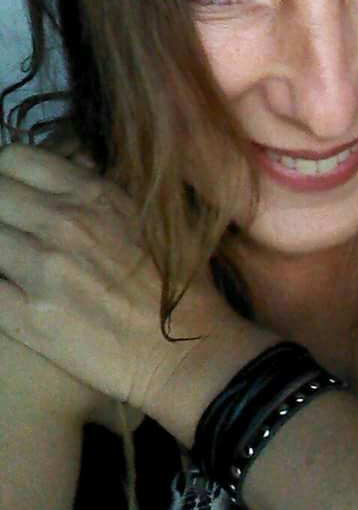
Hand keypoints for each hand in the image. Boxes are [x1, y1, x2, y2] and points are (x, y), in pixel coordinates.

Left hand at [0, 143, 276, 439]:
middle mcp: (63, 224)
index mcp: (94, 195)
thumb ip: (107, 190)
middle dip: (0, 207)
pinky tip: (11, 287)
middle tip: (14, 226)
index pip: (17, 159)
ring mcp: (41, 271)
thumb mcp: (153, 218)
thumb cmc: (179, 282)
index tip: (15, 190)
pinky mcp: (26, 318)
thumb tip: (72, 170)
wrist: (186, 350)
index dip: (9, 174)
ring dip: (0, 246)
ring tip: (15, 259)